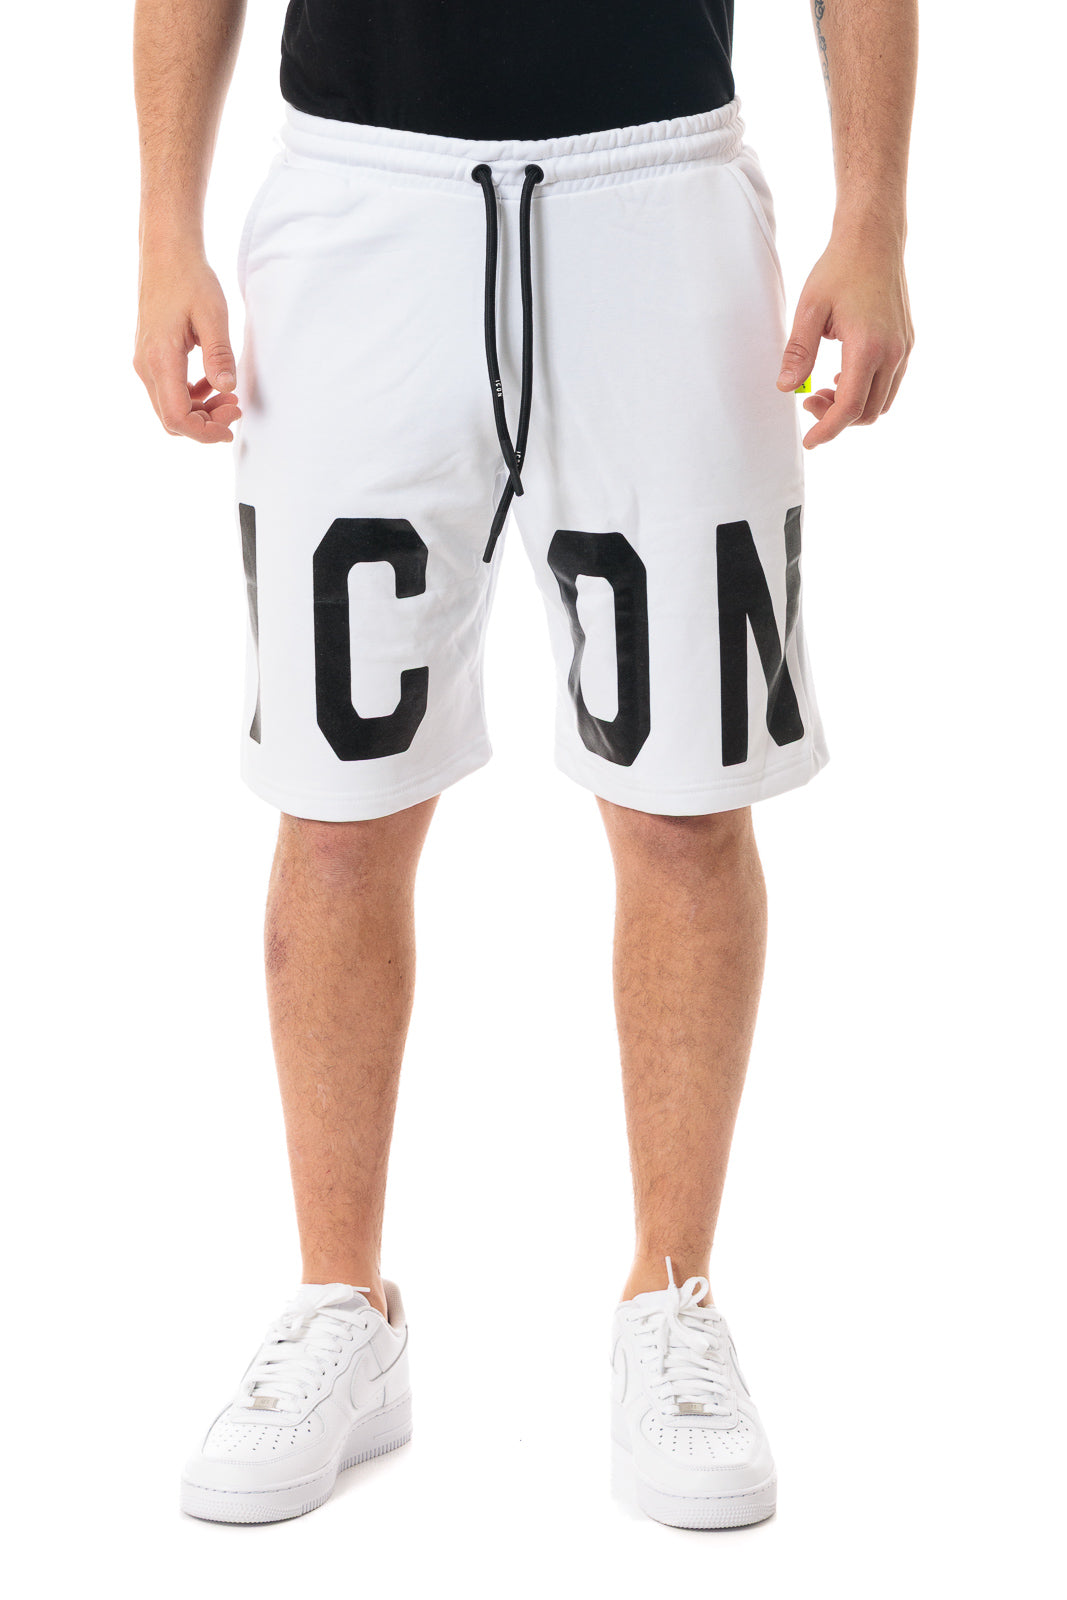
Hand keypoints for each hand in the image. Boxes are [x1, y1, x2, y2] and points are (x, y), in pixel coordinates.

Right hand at [133, 246, 241, 442]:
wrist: (166, 253)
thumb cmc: (189, 278)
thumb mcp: (213, 315)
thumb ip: (219, 354)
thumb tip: (227, 388)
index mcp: (160, 359)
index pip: (176, 417)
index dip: (204, 432)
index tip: (230, 428)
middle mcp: (146, 365)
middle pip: (172, 419)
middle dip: (205, 424)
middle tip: (235, 409)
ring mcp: (145, 362)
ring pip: (170, 408)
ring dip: (200, 412)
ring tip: (229, 399)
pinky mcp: (151, 357)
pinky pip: (170, 392)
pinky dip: (192, 397)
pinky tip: (213, 384)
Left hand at [776, 225, 913, 448]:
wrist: (874, 239)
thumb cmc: (840, 269)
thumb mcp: (809, 310)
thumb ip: (799, 353)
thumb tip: (786, 388)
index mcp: (867, 346)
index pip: (850, 408)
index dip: (828, 430)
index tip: (809, 441)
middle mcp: (893, 352)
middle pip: (868, 412)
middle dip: (837, 418)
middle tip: (808, 400)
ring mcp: (903, 348)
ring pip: (882, 402)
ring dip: (853, 407)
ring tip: (825, 388)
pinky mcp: (906, 342)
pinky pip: (890, 384)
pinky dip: (867, 392)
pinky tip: (843, 375)